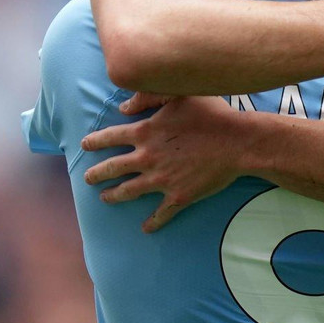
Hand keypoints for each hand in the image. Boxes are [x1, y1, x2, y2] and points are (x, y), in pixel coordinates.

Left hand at [81, 96, 245, 231]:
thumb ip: (148, 97)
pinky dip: (151, 223)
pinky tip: (145, 228)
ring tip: (105, 198)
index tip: (85, 145)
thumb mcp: (179, 94)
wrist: (238, 143)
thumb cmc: (212, 114)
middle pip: (112, 168)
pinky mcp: (178, 196)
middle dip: (96, 174)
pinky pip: (160, 214)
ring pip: (128, 192)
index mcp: (145, 132)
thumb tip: (124, 107)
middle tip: (88, 178)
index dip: (95, 141)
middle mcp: (147, 157)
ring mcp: (161, 180)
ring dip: (113, 196)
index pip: (110, 137)